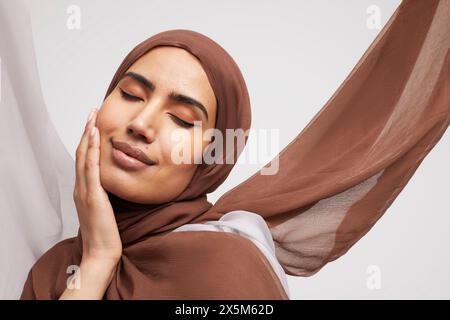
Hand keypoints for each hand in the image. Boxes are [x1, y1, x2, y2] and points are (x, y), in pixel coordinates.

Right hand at [73, 108, 121, 265]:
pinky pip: (91, 168)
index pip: (84, 159)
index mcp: (84, 190)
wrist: (102, 252)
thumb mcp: (107, 208)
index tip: (94, 124)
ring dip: (88, 135)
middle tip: (92, 113)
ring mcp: (84, 191)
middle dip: (86, 131)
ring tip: (92, 117)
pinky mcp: (92, 196)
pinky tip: (95, 136)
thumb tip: (118, 182)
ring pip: (84, 156)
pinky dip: (92, 150)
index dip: (88, 141)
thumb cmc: (107, 233)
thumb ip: (108, 194)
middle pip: (81, 153)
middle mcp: (81, 187)